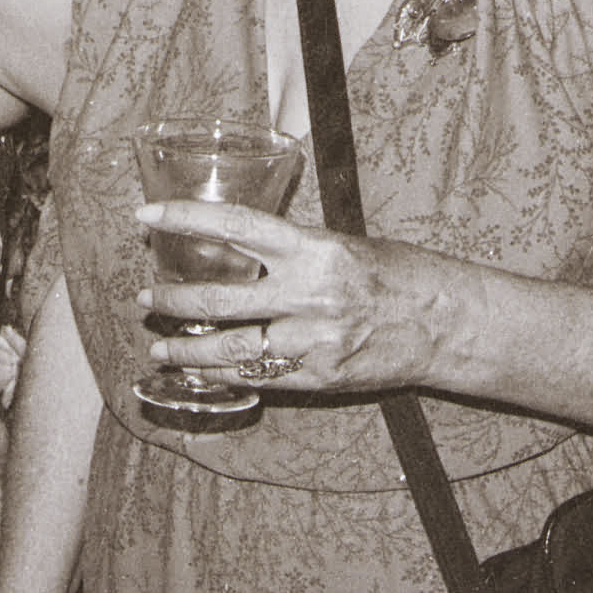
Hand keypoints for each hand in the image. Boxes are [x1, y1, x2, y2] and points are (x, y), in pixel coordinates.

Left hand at [136, 200, 455, 393]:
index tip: (144, 215)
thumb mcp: (340, 244)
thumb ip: (288, 249)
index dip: (183, 218)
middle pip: (218, 299)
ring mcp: (313, 340)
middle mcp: (308, 294)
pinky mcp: (320, 375)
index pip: (233, 226)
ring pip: (230, 348)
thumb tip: (232, 244)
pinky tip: (202, 373)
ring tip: (160, 351)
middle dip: (171, 303)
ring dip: (187, 352)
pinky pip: (259, 377)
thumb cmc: (395, 273)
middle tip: (144, 301)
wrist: (448, 323)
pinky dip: (224, 375)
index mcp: (312, 249)